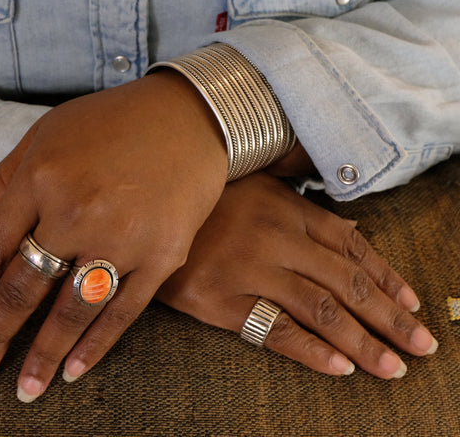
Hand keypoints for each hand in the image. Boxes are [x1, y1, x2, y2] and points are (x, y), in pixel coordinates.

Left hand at [0, 70, 228, 401]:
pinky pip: (122, 311)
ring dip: (44, 354)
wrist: (190, 117)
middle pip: (25, 286)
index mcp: (40, 177)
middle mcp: (76, 210)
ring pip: (71, 309)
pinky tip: (74, 369)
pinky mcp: (163, 254)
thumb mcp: (45, 136)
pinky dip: (96, 345)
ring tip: (24, 389)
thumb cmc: (110, 123)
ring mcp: (122, 235)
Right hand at [155, 172, 436, 378]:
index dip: (386, 277)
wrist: (137, 214)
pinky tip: (340, 368)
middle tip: (421, 346)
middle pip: (345, 282)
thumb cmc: (200, 203)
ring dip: (363, 342)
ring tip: (392, 367)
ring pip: (320, 309)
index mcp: (285, 208)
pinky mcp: (218, 299)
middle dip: (390, 317)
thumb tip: (350, 230)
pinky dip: (312, 351)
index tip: (412, 304)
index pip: (350, 245)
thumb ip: (298, 210)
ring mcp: (247, 268)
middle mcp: (273, 236)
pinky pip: (274, 329)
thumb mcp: (252, 190)